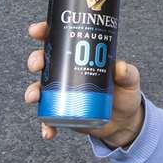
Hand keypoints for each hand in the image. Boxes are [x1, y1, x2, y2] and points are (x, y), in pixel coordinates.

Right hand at [23, 21, 144, 145]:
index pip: (59, 40)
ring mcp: (61, 93)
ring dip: (32, 91)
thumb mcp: (130, 80)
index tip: (36, 31)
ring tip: (35, 97)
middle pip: (44, 61)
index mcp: (79, 57)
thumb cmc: (125, 94)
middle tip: (38, 65)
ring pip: (40, 88)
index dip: (45, 33)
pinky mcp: (62, 113)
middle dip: (36, 60)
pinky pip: (48, 119)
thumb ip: (127, 73)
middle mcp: (66, 73)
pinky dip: (45, 125)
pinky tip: (48, 132)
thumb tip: (120, 67)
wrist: (124, 123)